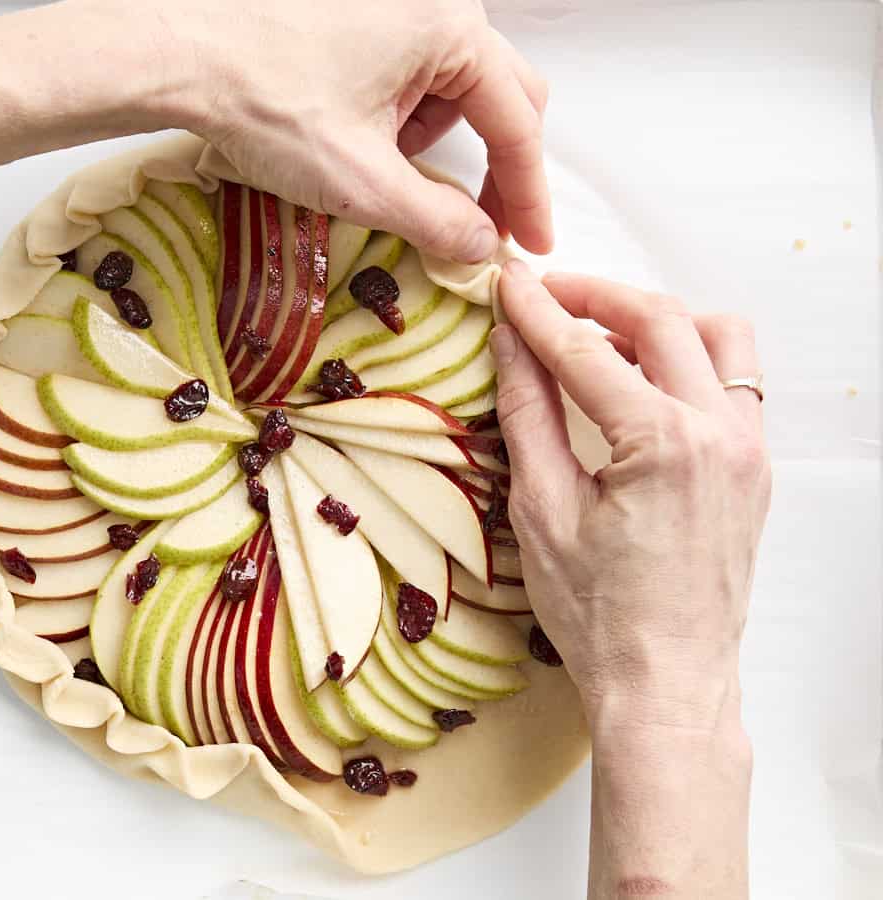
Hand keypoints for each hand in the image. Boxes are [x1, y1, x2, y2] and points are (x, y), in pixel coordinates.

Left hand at [168, 0, 550, 261]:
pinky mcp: (364, 19)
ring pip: (451, 89)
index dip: (527, 194)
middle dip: (491, 167)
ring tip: (376, 170)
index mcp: (450, 31)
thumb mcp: (361, 182)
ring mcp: (398, 8)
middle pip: (499, 97)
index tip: (530, 240)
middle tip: (478, 224)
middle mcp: (433, 6)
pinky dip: (397, 120)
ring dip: (431, 143)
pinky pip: (409, 75)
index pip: (516, 123)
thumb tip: (478, 246)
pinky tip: (355, 140)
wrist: (184, 58)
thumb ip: (436, 221)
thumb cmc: (263, 100)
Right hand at [491, 260, 769, 732]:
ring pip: (718, 338)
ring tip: (601, 332)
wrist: (666, 684)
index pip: (587, 351)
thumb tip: (511, 345)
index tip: (505, 283)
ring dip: (658, 319)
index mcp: (664, 445)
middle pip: (661, 320)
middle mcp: (720, 435)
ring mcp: (747, 451)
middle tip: (546, 292)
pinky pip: (736, 383)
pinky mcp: (754, 469)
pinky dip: (692, 360)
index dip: (538, 311)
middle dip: (596, 295)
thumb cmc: (599, 616)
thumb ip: (529, 416)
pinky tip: (645, 380)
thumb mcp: (542, 512)